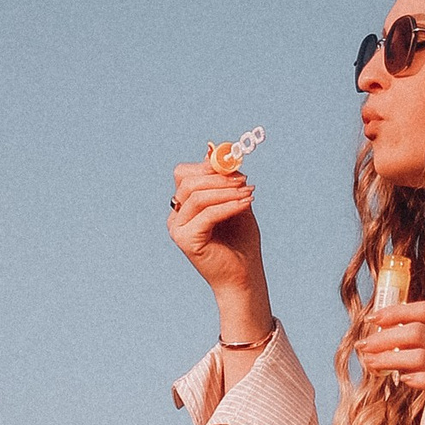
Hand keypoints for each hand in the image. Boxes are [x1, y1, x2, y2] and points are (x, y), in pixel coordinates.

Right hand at [168, 156, 271, 337]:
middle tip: (244, 179)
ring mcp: (177, 229)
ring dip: (226, 190)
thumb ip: (225, 180)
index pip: (185, 174)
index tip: (236, 166)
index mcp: (184, 206)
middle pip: (188, 182)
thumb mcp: (235, 202)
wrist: (244, 275)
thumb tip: (214, 149)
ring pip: (197, 197)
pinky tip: (247, 203)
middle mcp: (176, 217)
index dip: (208, 166)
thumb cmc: (240, 240)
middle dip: (218, 177)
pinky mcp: (186, 241)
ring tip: (249, 192)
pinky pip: (206, 214)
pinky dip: (228, 205)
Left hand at [355, 299, 424, 424]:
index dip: (397, 311)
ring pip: (418, 353)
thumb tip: (392, 342)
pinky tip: (402, 381)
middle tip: (363, 345)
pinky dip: (413, 378)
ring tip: (370, 363)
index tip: (374, 318)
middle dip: (383, 336)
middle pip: (415, 329)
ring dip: (388, 357)